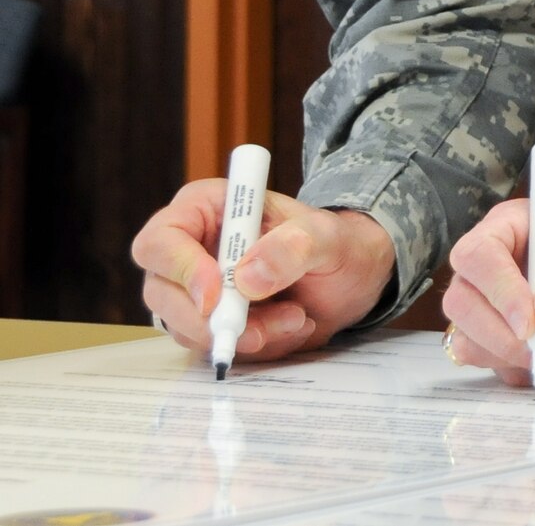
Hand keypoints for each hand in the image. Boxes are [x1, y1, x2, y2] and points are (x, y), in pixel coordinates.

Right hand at [131, 180, 395, 361]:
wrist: (352, 276)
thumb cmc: (336, 243)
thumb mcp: (328, 237)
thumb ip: (294, 246)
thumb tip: (247, 277)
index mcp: (208, 208)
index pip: (161, 240)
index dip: (181, 269)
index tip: (216, 296)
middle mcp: (190, 249)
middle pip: (162, 294)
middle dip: (212, 320)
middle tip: (263, 330)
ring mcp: (194, 290)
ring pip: (187, 327)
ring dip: (242, 335)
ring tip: (297, 318)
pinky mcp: (209, 323)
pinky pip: (212, 347)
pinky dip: (252, 346)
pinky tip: (290, 327)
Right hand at [442, 205, 534, 386]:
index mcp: (516, 227)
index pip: (477, 255)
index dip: (498, 290)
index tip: (532, 321)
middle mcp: (497, 267)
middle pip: (462, 303)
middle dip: (506, 334)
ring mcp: (497, 310)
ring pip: (471, 342)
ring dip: (524, 357)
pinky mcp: (507, 346)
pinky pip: (497, 369)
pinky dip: (534, 371)